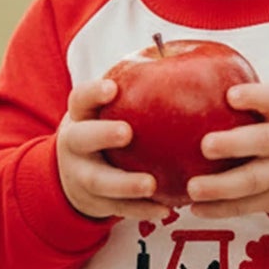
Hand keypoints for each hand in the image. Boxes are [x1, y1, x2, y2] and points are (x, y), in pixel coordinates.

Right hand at [56, 78, 171, 221]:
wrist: (75, 177)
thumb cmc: (107, 130)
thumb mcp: (110, 112)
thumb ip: (139, 92)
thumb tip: (193, 58)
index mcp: (79, 118)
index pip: (79, 100)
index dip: (93, 93)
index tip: (113, 88)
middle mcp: (75, 146)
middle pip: (81, 139)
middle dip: (101, 135)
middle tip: (127, 133)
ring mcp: (82, 176)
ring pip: (98, 182)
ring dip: (125, 183)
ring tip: (151, 184)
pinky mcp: (96, 202)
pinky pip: (119, 209)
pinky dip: (142, 210)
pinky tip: (168, 209)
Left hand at [186, 83, 268, 218]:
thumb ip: (243, 99)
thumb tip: (179, 65)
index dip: (255, 97)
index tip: (231, 95)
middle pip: (264, 142)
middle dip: (235, 144)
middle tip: (206, 145)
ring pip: (254, 181)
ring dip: (222, 187)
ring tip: (193, 188)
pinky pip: (247, 206)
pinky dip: (221, 209)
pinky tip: (196, 209)